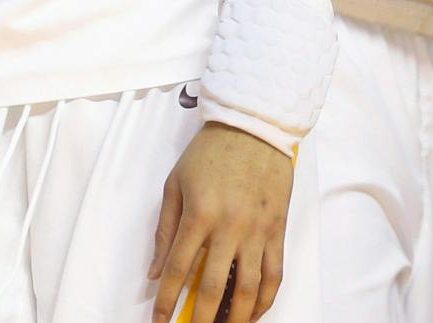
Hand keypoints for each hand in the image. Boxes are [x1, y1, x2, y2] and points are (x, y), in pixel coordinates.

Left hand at [151, 123, 292, 322]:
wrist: (252, 128)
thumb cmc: (208, 154)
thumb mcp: (175, 184)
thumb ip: (165, 230)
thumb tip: (155, 271)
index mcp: (199, 214)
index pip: (178, 268)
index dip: (166, 300)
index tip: (159, 321)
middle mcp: (229, 227)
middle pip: (213, 286)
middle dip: (201, 317)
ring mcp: (257, 231)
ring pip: (249, 288)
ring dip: (237, 317)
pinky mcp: (278, 231)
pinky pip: (274, 274)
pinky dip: (265, 299)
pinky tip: (254, 312)